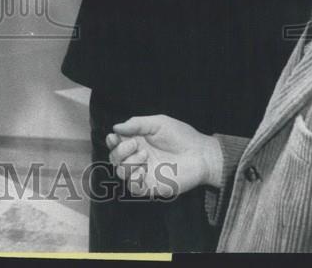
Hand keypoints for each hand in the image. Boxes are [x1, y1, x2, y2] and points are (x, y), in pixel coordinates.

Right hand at [105, 115, 223, 198]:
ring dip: (128, 162)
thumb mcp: (158, 123)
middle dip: (119, 151)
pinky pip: (133, 188)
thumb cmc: (182, 136)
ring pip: (120, 172)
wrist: (200, 154)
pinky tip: (144, 170)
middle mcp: (137, 157)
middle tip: (136, 145)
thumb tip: (115, 128)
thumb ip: (136, 123)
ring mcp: (143, 173)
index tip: (115, 137)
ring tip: (145, 155)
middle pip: (114, 158)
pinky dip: (134, 179)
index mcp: (136, 141)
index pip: (114, 144)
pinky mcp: (151, 186)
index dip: (111, 141)